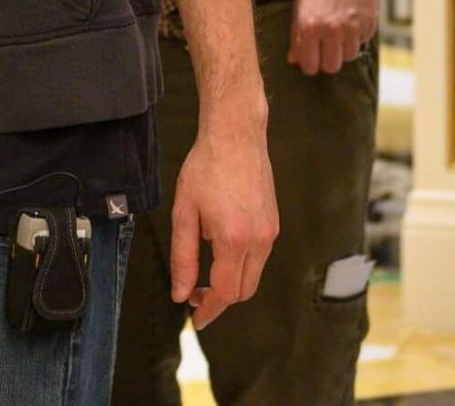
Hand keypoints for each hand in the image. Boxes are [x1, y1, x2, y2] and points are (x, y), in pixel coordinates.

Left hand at [171, 112, 279, 329]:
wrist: (235, 135)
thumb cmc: (206, 167)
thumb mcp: (184, 212)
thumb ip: (182, 257)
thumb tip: (180, 293)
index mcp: (234, 239)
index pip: (225, 292)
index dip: (209, 310)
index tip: (194, 319)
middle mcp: (259, 240)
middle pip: (243, 291)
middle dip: (219, 300)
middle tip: (194, 296)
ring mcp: (270, 232)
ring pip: (253, 276)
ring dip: (230, 283)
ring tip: (204, 275)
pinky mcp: (273, 223)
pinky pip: (259, 257)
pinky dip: (240, 265)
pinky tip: (220, 250)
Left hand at [289, 0, 376, 74]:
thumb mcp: (300, 4)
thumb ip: (297, 34)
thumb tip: (293, 59)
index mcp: (310, 26)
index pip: (310, 66)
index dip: (310, 63)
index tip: (311, 56)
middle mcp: (332, 30)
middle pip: (332, 67)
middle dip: (327, 58)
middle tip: (325, 45)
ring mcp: (353, 27)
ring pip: (349, 56)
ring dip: (343, 47)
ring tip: (338, 28)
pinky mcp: (370, 22)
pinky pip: (363, 41)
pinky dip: (357, 35)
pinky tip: (351, 16)